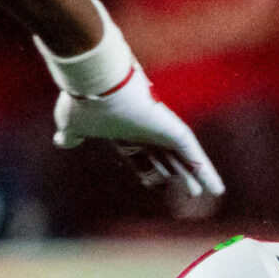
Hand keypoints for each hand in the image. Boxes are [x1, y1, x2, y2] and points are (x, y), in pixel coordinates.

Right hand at [53, 66, 224, 203]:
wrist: (95, 84)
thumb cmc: (82, 104)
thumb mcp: (72, 126)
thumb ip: (71, 136)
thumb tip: (62, 141)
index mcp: (123, 132)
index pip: (140, 155)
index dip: (149, 169)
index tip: (155, 182)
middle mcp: (144, 130)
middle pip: (166, 158)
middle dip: (177, 174)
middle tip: (191, 192)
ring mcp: (160, 130)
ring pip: (183, 158)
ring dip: (196, 177)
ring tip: (211, 193)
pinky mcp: (173, 130)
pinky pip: (194, 156)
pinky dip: (206, 172)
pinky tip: (216, 188)